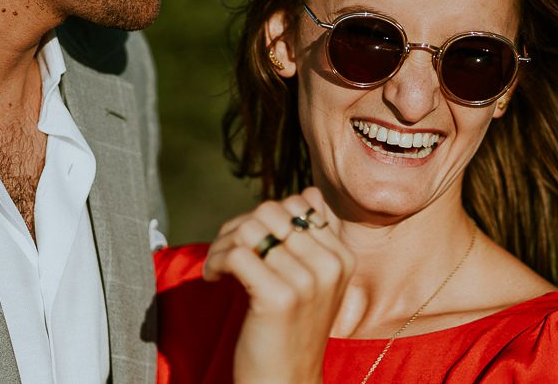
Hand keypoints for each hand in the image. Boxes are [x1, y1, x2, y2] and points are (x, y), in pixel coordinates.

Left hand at [203, 187, 354, 383]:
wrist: (286, 383)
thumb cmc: (292, 330)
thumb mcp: (316, 281)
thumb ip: (312, 238)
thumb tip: (308, 194)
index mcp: (342, 256)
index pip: (298, 204)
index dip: (264, 218)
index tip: (249, 243)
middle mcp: (329, 264)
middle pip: (271, 210)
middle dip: (238, 227)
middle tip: (226, 254)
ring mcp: (306, 281)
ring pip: (251, 227)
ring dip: (223, 244)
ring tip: (219, 266)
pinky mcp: (279, 297)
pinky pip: (237, 253)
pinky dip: (216, 262)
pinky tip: (216, 280)